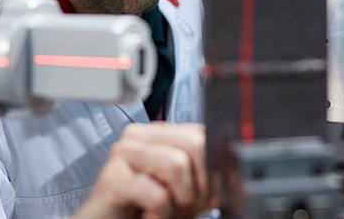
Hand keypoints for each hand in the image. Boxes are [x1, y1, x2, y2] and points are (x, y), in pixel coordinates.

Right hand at [73, 123, 212, 218]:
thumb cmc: (146, 211)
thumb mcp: (185, 194)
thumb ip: (207, 180)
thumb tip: (232, 174)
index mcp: (159, 133)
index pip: (203, 132)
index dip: (215, 166)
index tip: (212, 193)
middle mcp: (139, 136)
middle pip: (194, 142)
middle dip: (199, 183)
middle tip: (185, 205)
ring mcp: (123, 153)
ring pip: (177, 163)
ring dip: (178, 200)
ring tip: (164, 211)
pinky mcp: (111, 179)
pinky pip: (156, 194)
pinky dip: (160, 214)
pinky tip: (146, 216)